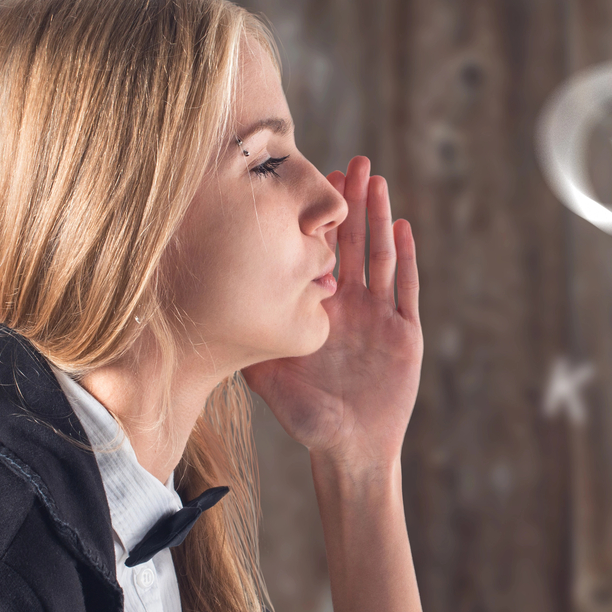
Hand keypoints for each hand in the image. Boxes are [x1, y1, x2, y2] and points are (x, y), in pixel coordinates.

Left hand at [242, 156, 421, 472]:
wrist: (348, 451)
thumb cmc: (307, 417)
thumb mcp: (268, 373)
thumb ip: (249, 339)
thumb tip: (206, 309)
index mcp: (322, 308)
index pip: (321, 252)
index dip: (319, 217)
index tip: (311, 179)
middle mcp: (352, 305)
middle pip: (352, 242)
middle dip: (352, 202)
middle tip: (349, 161)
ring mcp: (380, 317)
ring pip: (379, 256)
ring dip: (377, 217)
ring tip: (374, 179)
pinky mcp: (404, 333)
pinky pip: (405, 289)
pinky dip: (404, 258)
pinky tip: (400, 228)